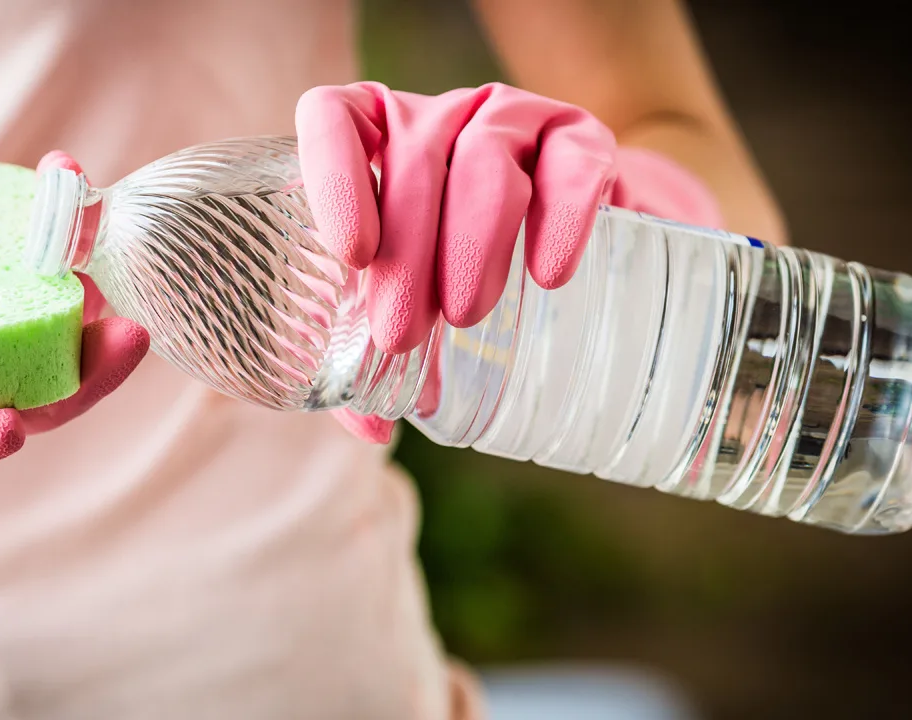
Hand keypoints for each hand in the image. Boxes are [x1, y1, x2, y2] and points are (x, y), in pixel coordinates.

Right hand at [0, 154, 148, 469]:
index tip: (5, 425)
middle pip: (34, 396)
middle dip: (89, 375)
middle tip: (126, 338)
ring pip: (55, 330)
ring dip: (93, 293)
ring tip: (99, 240)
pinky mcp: (0, 275)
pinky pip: (41, 261)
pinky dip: (60, 224)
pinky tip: (64, 177)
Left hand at [295, 81, 722, 442]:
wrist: (560, 244)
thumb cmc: (450, 277)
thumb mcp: (403, 308)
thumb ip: (369, 361)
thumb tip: (372, 426)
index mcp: (370, 143)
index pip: (332, 122)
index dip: (334, 177)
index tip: (354, 256)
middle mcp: (435, 118)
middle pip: (414, 157)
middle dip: (406, 252)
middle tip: (402, 335)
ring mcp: (510, 120)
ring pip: (486, 155)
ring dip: (473, 237)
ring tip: (466, 315)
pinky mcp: (579, 139)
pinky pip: (573, 160)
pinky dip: (563, 214)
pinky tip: (548, 273)